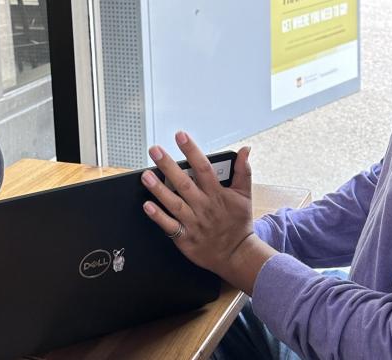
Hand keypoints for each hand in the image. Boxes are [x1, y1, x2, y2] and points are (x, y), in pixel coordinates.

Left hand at [141, 131, 276, 293]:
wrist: (237, 255)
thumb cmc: (238, 223)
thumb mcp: (244, 195)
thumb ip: (243, 171)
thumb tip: (245, 150)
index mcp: (217, 194)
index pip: (203, 168)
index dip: (191, 151)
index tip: (180, 136)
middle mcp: (203, 206)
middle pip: (184, 183)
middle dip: (168, 166)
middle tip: (155, 150)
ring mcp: (193, 223)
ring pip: (174, 203)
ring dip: (159, 189)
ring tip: (146, 176)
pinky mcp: (185, 238)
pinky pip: (169, 226)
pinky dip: (158, 216)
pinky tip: (147, 205)